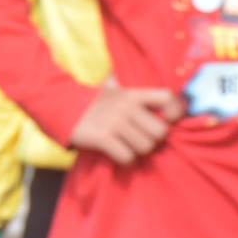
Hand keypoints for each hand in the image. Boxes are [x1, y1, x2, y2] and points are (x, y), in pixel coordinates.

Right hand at [67, 82, 182, 165]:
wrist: (63, 108)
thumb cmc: (96, 102)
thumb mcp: (114, 88)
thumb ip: (132, 86)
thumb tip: (151, 76)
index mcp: (132, 94)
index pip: (167, 97)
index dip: (175, 111)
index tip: (168, 120)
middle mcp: (126, 107)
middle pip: (160, 131)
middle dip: (154, 140)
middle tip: (144, 139)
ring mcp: (114, 123)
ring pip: (145, 147)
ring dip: (140, 152)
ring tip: (131, 147)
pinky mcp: (103, 138)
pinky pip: (127, 157)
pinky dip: (128, 161)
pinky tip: (122, 156)